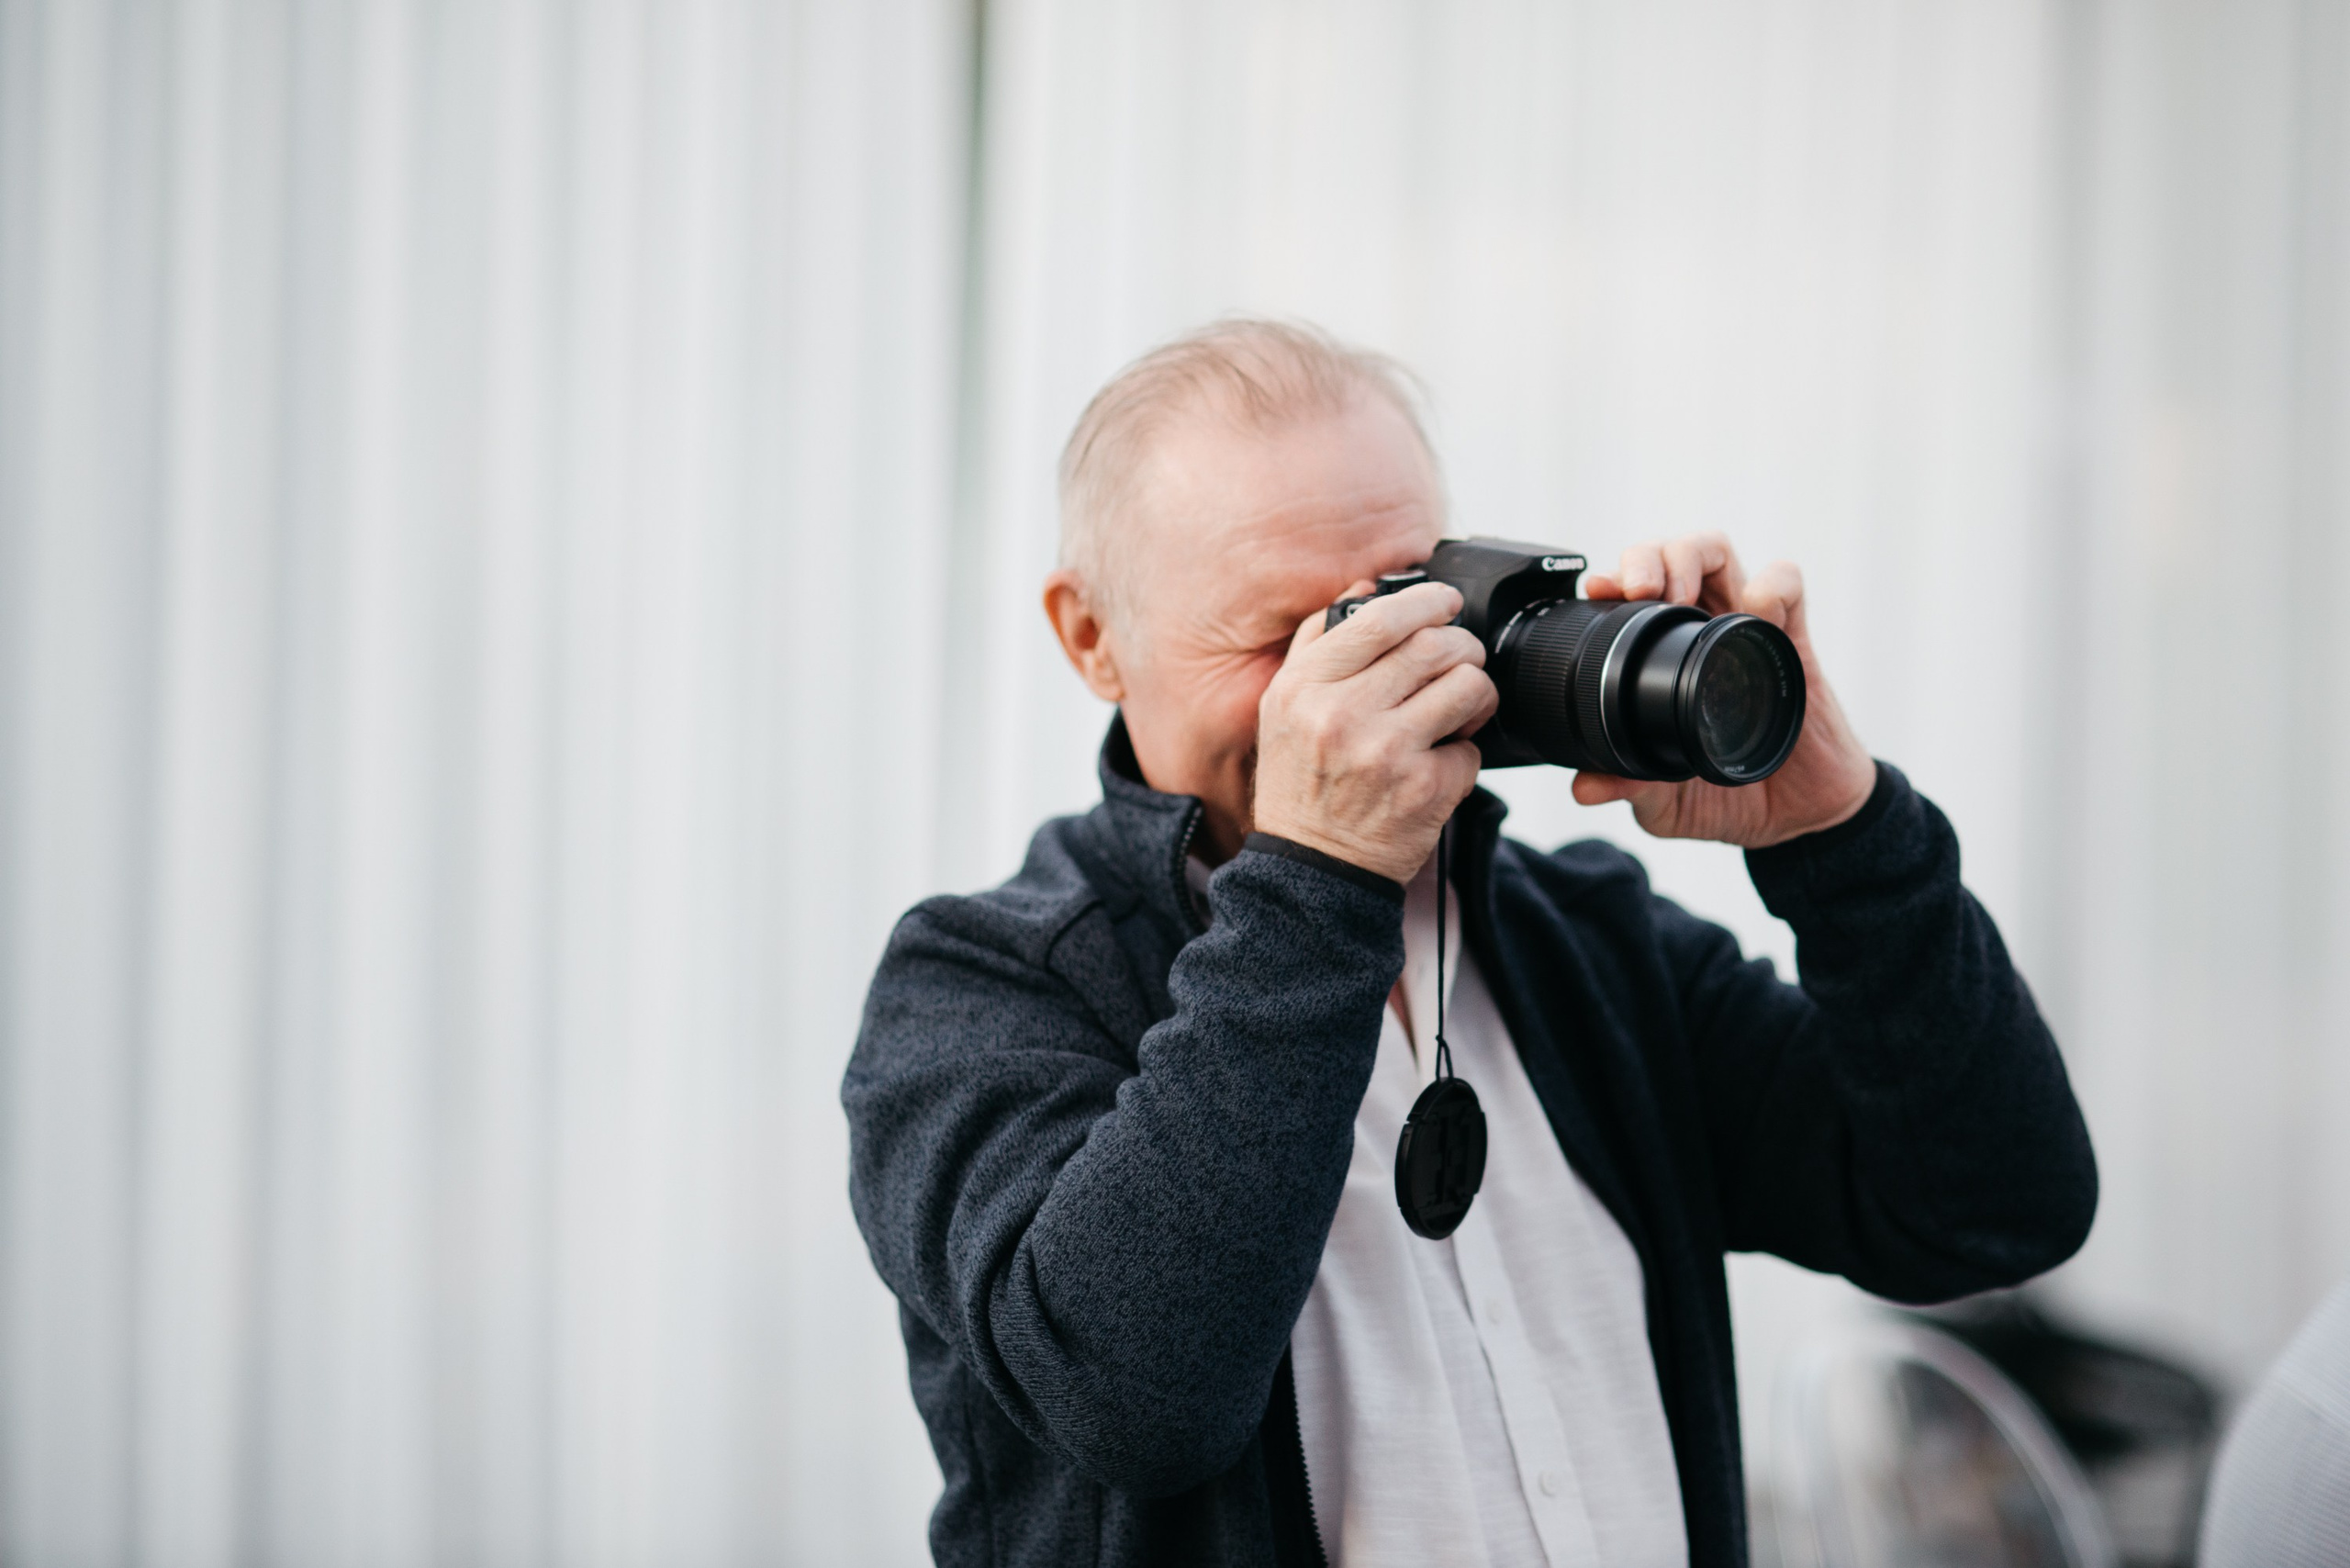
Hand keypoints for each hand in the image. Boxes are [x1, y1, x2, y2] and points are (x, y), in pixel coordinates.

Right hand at [1251, 581, 1498, 883]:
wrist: (1311, 869)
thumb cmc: (1301, 787)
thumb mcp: (1282, 710)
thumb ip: (1316, 645)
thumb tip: (1365, 590)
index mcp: (1304, 688)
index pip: (1379, 620)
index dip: (1426, 601)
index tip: (1445, 601)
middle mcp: (1341, 715)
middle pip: (1434, 646)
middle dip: (1463, 647)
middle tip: (1463, 660)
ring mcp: (1385, 752)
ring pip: (1467, 687)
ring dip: (1477, 693)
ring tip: (1462, 709)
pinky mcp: (1423, 789)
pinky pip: (1473, 748)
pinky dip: (1466, 753)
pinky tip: (1441, 765)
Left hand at [1576, 532, 1875, 847]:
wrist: (1798, 818)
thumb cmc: (1729, 799)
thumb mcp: (1666, 802)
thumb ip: (1628, 787)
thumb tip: (1582, 787)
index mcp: (1664, 659)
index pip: (1633, 596)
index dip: (1612, 582)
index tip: (1598, 592)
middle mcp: (1701, 632)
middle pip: (1669, 556)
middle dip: (1646, 556)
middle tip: (1636, 589)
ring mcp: (1747, 630)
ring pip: (1718, 554)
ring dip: (1692, 554)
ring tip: (1678, 592)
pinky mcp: (1794, 641)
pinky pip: (1789, 587)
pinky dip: (1772, 584)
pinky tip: (1755, 609)